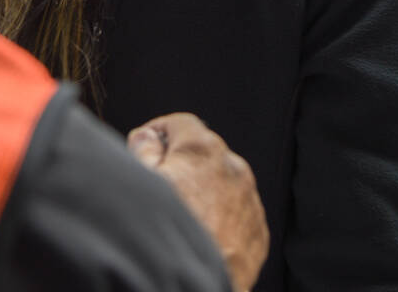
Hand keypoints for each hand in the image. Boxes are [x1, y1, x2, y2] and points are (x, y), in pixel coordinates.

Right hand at [128, 113, 268, 291]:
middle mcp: (233, 168)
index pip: (180, 123)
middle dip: (182, 163)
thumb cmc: (166, 237)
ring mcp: (249, 200)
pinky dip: (220, 215)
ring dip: (203, 190)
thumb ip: (143, 150)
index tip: (147, 147)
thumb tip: (147, 138)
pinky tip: (200, 232)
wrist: (197, 286)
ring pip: (221, 182)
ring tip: (182, 215)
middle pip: (202, 152)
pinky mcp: (257, 228)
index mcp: (202, 150)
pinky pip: (236, 210)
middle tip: (161, 187)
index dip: (158, 132)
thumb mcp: (140, 183)